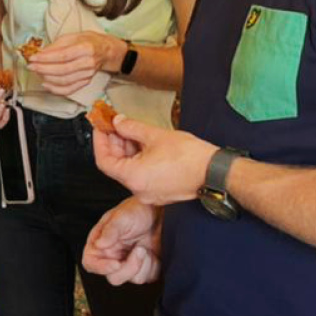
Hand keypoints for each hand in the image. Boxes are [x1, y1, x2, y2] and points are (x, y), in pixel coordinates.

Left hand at [25, 30, 124, 94]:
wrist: (106, 51)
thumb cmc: (88, 41)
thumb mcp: (73, 36)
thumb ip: (56, 45)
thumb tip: (41, 53)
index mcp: (85, 48)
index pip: (62, 55)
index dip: (45, 58)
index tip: (33, 58)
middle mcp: (88, 63)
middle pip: (62, 70)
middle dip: (43, 69)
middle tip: (31, 66)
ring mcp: (88, 75)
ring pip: (64, 81)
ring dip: (47, 78)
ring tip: (36, 72)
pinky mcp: (86, 82)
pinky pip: (69, 89)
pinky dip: (56, 89)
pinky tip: (46, 84)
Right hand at [83, 197, 161, 284]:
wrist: (159, 212)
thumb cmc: (137, 210)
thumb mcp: (122, 216)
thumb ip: (110, 230)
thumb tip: (99, 244)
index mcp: (100, 243)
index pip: (91, 263)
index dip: (101, 268)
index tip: (116, 264)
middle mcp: (113, 256)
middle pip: (114, 277)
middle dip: (129, 267)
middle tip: (140, 249)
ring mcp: (129, 264)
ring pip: (133, 279)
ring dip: (143, 264)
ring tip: (144, 247)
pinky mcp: (144, 269)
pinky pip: (148, 278)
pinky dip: (152, 266)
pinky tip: (152, 252)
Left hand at [92, 114, 216, 206]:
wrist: (216, 172)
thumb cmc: (191, 157)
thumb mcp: (155, 135)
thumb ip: (130, 128)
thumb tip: (117, 122)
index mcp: (134, 178)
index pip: (104, 160)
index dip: (99, 141)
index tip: (100, 127)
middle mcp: (139, 190)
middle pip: (116, 165)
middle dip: (113, 142)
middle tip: (113, 124)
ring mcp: (150, 193)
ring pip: (129, 169)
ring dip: (126, 149)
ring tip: (129, 130)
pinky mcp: (160, 191)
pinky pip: (141, 174)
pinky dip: (137, 158)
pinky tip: (142, 143)